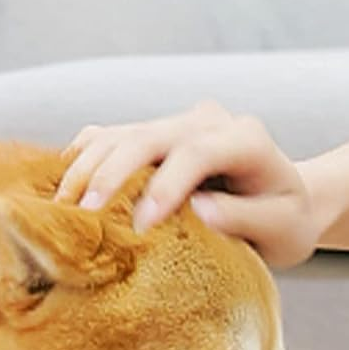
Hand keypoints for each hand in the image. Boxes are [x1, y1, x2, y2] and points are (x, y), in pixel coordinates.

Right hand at [55, 102, 321, 267]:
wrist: (285, 201)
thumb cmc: (287, 219)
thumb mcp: (282, 228)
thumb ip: (246, 218)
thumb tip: (199, 211)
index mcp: (246, 138)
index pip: (197, 152)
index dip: (165, 186)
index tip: (142, 227)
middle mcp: (207, 121)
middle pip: (148, 136)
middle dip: (111, 175)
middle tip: (84, 217)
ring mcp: (177, 124)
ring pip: (120, 134)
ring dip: (86, 169)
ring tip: (61, 209)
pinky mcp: (154, 136)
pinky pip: (109, 138)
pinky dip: (83, 160)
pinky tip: (61, 189)